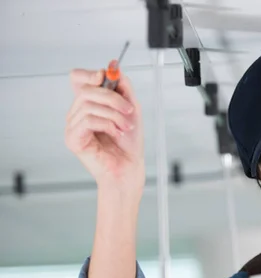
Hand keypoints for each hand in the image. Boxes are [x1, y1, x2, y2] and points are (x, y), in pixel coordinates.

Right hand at [64, 68, 144, 191]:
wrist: (129, 167)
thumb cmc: (129, 143)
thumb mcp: (131, 109)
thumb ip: (123, 88)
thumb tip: (114, 68)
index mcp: (89, 103)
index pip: (78, 78)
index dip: (90, 73)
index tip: (107, 77)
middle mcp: (77, 113)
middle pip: (86, 89)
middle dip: (112, 97)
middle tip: (129, 110)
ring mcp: (72, 126)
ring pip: (89, 104)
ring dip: (114, 114)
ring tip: (125, 127)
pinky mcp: (72, 139)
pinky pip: (88, 120)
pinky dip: (108, 124)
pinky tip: (116, 133)